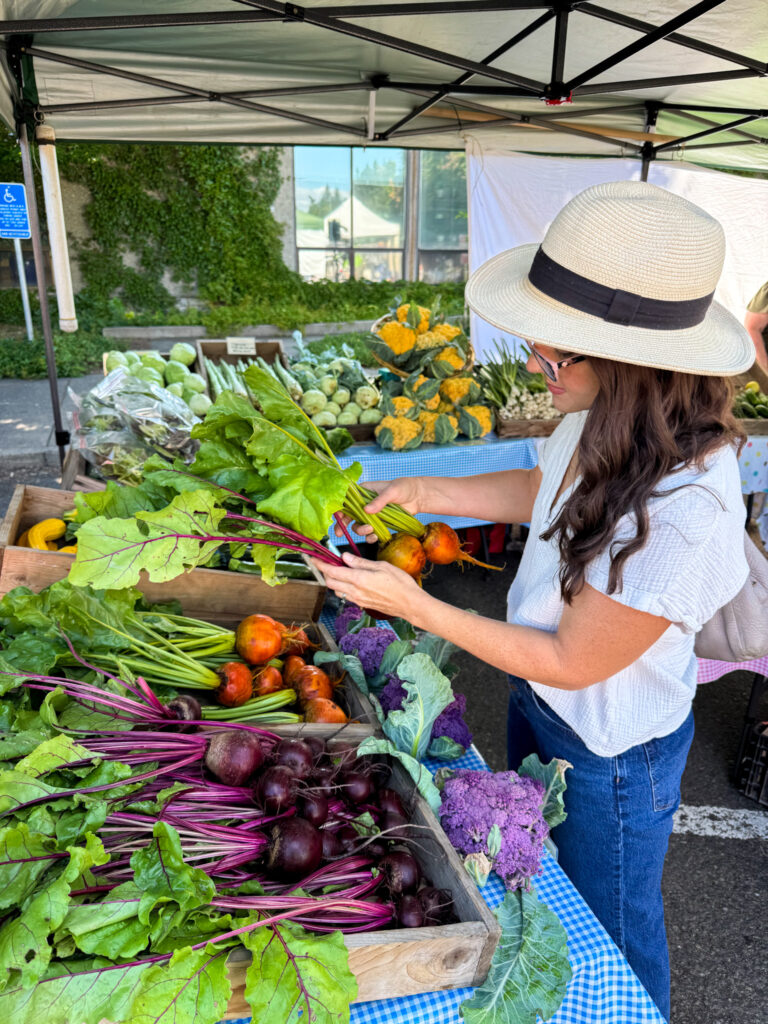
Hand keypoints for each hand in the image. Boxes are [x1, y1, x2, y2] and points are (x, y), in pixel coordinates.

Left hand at [309, 551, 424, 621]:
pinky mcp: (362, 604)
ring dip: (333, 581)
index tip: (314, 558)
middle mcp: (355, 591)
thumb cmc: (400, 583)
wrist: (410, 604)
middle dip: (325, 572)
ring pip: (337, 590)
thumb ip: (360, 562)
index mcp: (358, 579)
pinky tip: (350, 581)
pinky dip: (343, 587)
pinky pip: (346, 595)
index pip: (332, 571)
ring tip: (338, 571)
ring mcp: (358, 599)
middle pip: (330, 582)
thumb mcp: (381, 566)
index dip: (320, 564)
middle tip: (325, 562)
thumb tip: (344, 557)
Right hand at [333, 478, 424, 542]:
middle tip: (340, 533)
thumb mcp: (392, 491)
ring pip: (358, 525)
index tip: (337, 518)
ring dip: (361, 531)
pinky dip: (370, 537)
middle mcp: (365, 503)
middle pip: (348, 515)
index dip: (339, 509)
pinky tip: (375, 537)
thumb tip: (367, 510)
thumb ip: (379, 500)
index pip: (347, 500)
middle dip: (343, 525)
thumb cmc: (404, 487)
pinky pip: (370, 532)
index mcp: (364, 491)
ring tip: (370, 530)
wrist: (418, 497)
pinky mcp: (379, 523)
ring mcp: (371, 514)